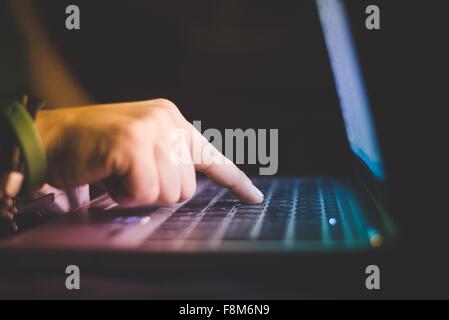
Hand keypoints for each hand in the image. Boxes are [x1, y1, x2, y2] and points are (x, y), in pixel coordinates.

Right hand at [36, 99, 263, 205]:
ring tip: (116, 172)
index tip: (255, 197)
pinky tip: (108, 173)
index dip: (235, 180)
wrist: (51, 137)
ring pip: (169, 193)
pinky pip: (145, 192)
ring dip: (138, 193)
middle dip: (155, 192)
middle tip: (126, 174)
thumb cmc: (95, 150)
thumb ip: (167, 161)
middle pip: (186, 188)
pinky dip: (124, 194)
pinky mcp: (134, 143)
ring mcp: (152, 129)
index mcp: (173, 120)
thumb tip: (185, 189)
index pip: (212, 156)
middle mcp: (167, 119)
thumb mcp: (141, 148)